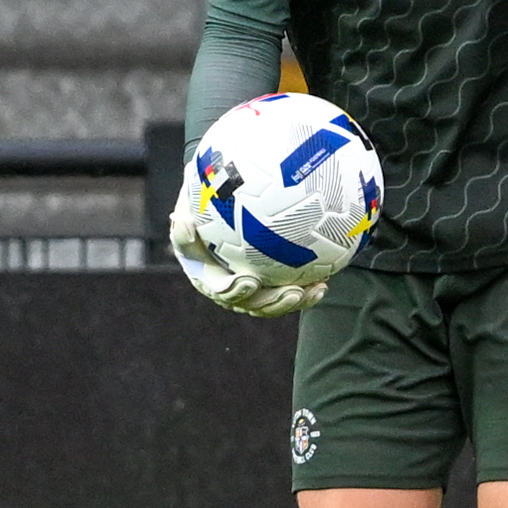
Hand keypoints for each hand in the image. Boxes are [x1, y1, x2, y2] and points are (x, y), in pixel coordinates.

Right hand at [170, 185, 326, 318]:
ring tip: (316, 290)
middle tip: (292, 292)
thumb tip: (183, 223)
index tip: (250, 280)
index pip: (221, 289)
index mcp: (208, 276)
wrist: (218, 205)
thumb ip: (184, 219)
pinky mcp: (271, 282)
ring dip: (295, 300)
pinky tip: (324, 281)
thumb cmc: (202, 204)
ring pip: (274, 301)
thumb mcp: (187, 208)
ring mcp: (253, 288)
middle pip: (253, 303)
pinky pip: (289, 289)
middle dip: (273, 302)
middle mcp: (230, 287)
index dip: (235, 290)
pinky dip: (306, 289)